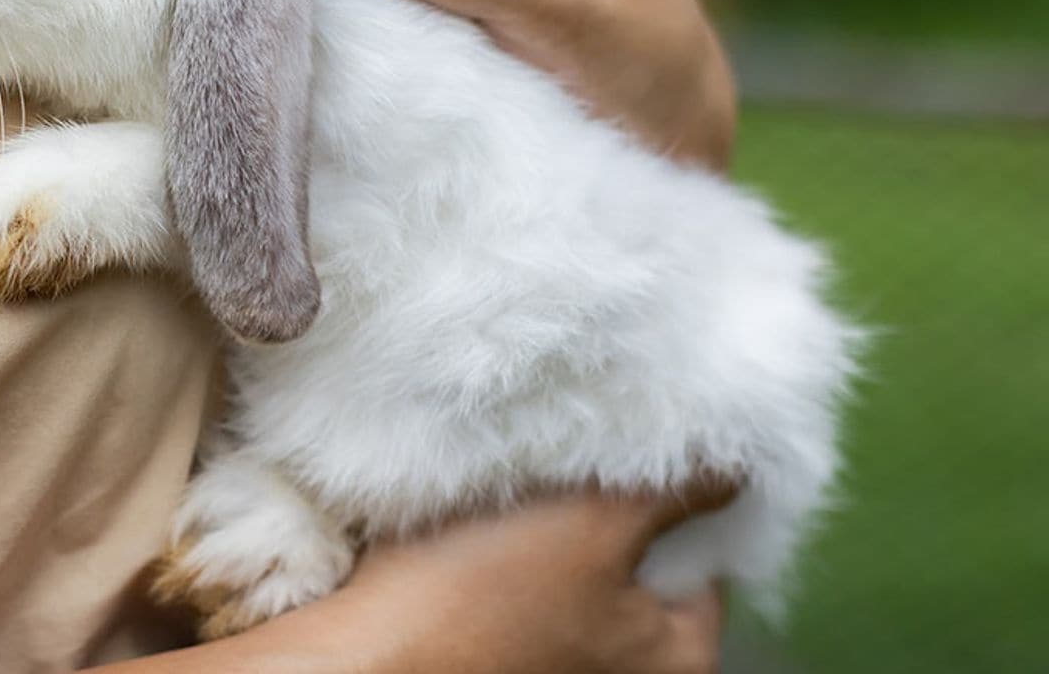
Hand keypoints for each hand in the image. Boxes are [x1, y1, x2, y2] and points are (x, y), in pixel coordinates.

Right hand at [320, 488, 731, 673]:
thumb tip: (743, 463)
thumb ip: (677, 491)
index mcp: (677, 663)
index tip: (632, 452)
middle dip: (607, 511)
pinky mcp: (498, 656)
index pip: (705, 560)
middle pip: (637, 568)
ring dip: (550, 530)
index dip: (670, 497)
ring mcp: (557, 668)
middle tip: (570, 459)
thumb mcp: (595, 526)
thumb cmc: (480, 601)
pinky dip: (507, 557)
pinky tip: (478, 526)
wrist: (360, 657)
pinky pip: (521, 593)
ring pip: (573, 575)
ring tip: (519, 486)